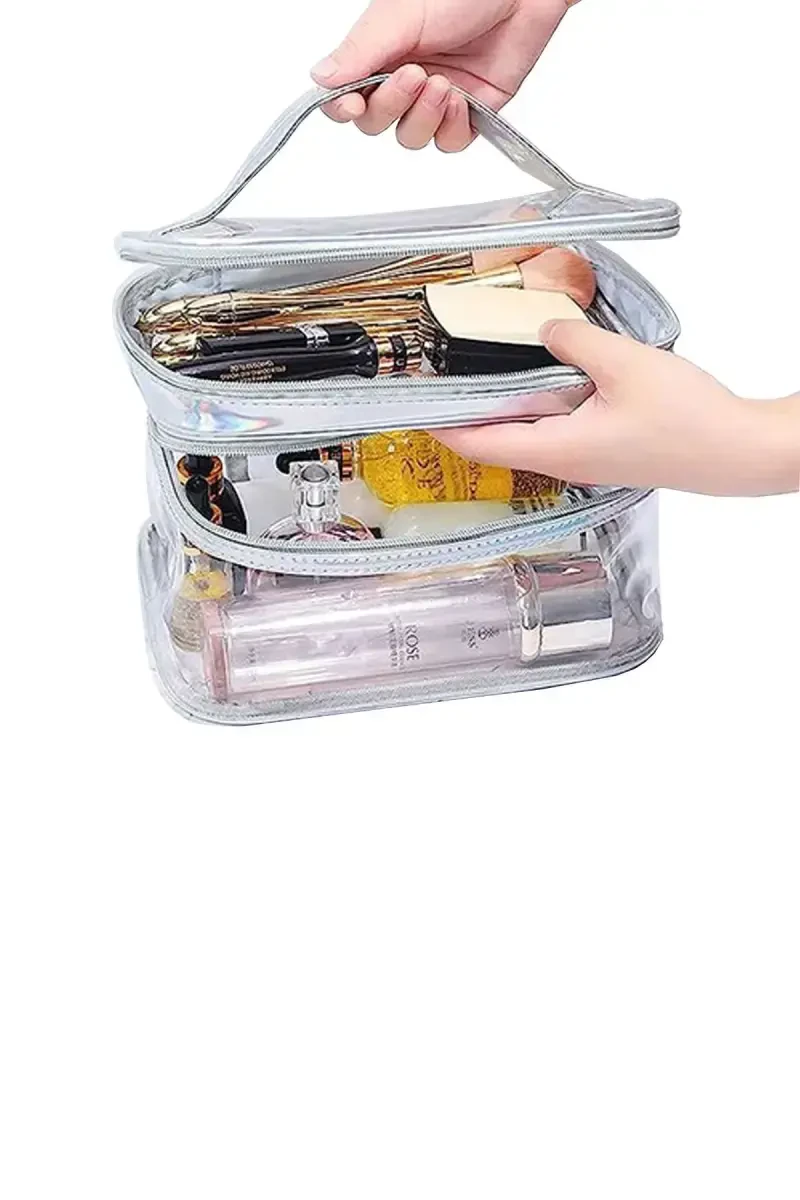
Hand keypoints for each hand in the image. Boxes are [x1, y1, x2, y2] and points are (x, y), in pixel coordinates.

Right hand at [312, 0, 579, 150]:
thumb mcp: (400, 16)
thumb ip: (360, 52)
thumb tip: (320, 78)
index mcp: (379, 51)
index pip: (345, 96)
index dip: (343, 108)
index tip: (352, 104)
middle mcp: (403, 76)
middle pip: (376, 123)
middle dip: (392, 106)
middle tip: (414, 76)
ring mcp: (435, 97)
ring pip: (411, 137)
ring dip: (424, 117)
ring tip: (443, 83)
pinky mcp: (468, 112)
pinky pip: (448, 143)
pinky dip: (451, 127)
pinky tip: (461, 100)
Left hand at [435, 322, 799, 496]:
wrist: (734, 452)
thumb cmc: (689, 422)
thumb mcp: (624, 364)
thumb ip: (576, 340)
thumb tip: (547, 325)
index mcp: (557, 448)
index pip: (477, 443)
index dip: (439, 425)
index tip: (413, 405)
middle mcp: (564, 460)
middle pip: (495, 440)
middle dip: (463, 412)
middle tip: (441, 379)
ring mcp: (584, 459)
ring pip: (525, 433)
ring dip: (501, 407)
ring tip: (483, 372)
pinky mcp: (603, 450)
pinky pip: (556, 429)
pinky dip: (537, 405)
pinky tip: (545, 377)